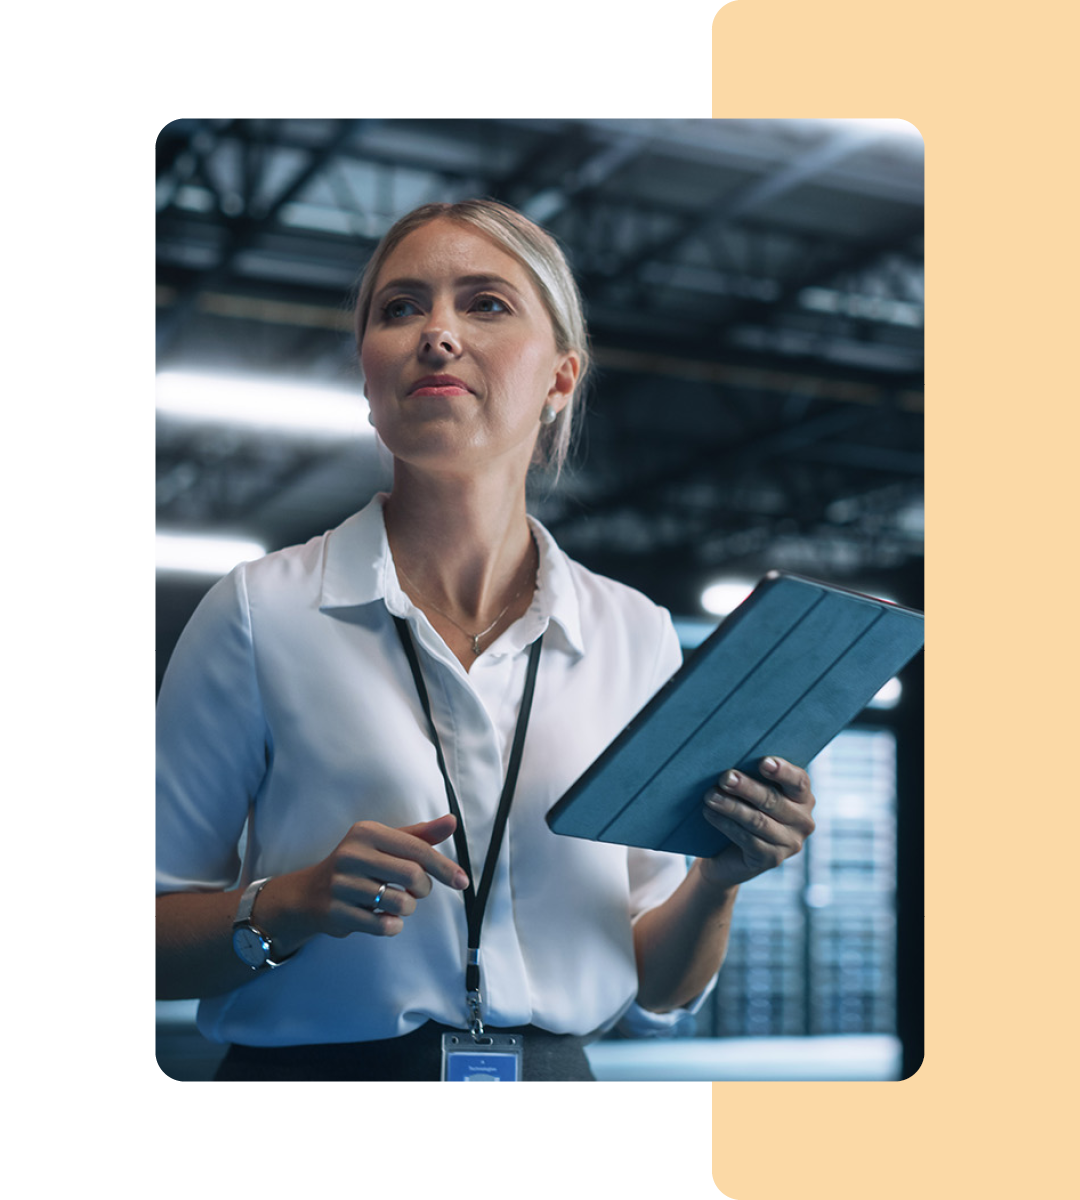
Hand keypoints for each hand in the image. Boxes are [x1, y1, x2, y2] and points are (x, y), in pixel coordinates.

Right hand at [271, 813, 469, 945]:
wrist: (309, 893)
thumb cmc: (358, 865)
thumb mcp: (385, 844)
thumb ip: (420, 835)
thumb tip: (452, 821)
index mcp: (367, 832)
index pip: (417, 849)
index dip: (444, 867)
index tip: (462, 881)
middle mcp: (352, 854)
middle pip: (413, 875)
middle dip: (423, 888)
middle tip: (415, 891)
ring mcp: (342, 884)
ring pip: (401, 903)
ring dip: (407, 909)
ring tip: (395, 903)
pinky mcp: (337, 912)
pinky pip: (384, 926)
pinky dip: (393, 926)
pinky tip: (383, 918)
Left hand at [698, 756, 815, 891]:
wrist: (729, 852)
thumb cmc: (743, 807)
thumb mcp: (751, 791)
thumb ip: (751, 776)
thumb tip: (731, 759)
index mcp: (803, 797)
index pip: (799, 781)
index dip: (782, 771)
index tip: (763, 762)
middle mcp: (803, 821)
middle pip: (774, 800)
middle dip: (747, 787)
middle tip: (725, 778)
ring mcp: (790, 843)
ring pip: (758, 821)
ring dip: (731, 807)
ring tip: (710, 796)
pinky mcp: (772, 859)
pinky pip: (748, 840)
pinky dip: (726, 824)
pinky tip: (710, 813)